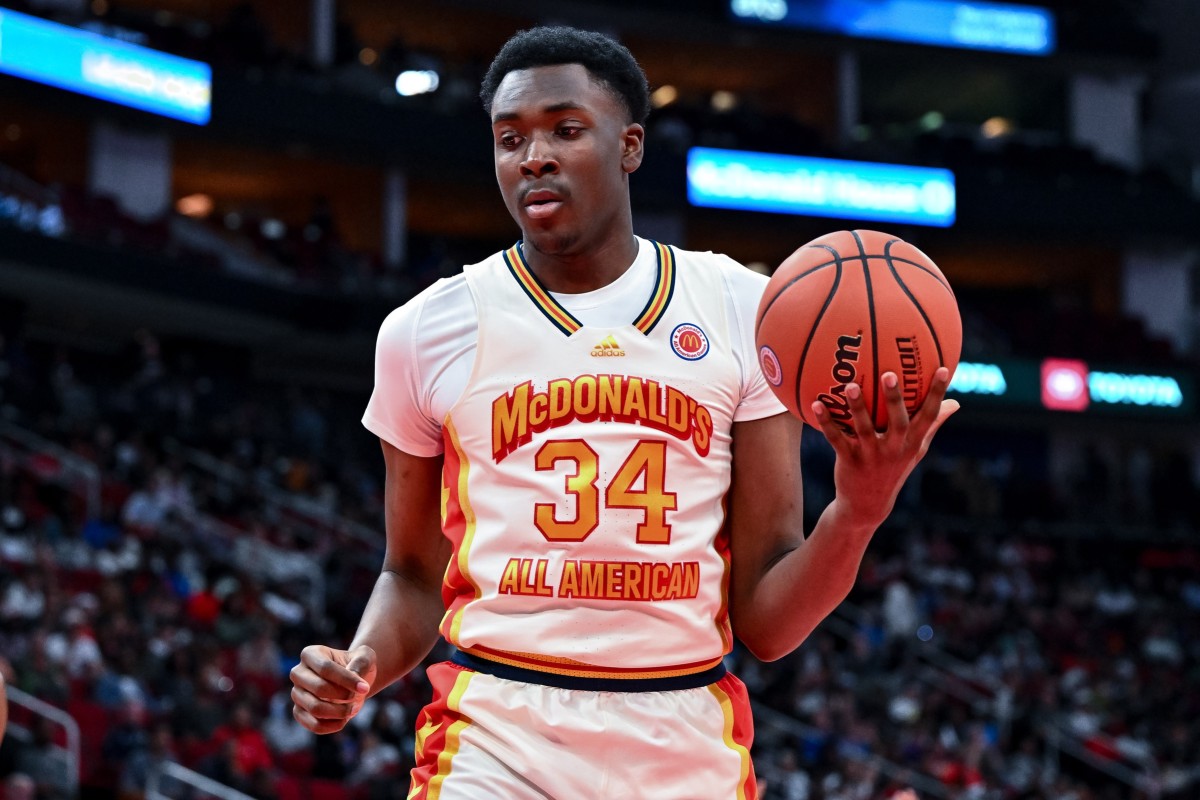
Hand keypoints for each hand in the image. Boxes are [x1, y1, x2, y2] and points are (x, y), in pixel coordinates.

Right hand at [290, 644, 376, 733]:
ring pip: (315, 708)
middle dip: (344, 695)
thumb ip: (361, 663)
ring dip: (340, 711)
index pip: (325, 668)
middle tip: (358, 697)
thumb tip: (353, 674)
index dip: (347, 680)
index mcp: (310, 654)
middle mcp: (298, 673)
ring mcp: (296, 693)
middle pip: (319, 688)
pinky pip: (314, 725)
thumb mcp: (365, 657)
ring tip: (353, 708)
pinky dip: (333, 725)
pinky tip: (345, 719)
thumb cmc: (357, 666)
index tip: (365, 688)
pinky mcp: (299, 712)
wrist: (351, 682)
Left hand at [812, 366, 958, 529]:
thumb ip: (933, 426)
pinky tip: (816, 404)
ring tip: (850, 386)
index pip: (930, 416)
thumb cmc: (895, 469)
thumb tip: (955, 403)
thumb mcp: (917, 450)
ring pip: (864, 428)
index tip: (945, 369)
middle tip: (889, 374)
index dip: (937, 394)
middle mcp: (895, 449)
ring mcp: (872, 456)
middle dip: (894, 398)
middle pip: (898, 421)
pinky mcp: (850, 461)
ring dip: (857, 407)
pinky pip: (836, 439)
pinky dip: (826, 422)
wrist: (868, 505)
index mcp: (912, 443)